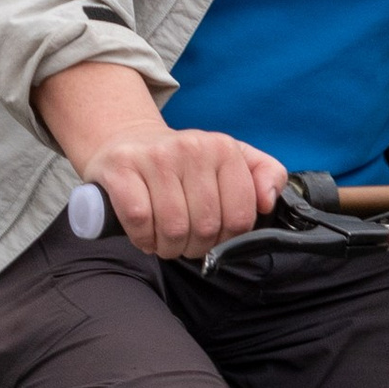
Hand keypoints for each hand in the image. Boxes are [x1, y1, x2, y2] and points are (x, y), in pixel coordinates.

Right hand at [75, 122, 284, 259]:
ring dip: (169, 247)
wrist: (128, 140)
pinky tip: (145, 234)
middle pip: (206, 226)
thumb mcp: (232, 159)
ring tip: (165, 240)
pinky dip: (143, 238)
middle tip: (186, 241)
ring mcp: (154, 156)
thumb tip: (267, 201)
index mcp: (223, 148)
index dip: (227, 239)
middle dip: (196, 247)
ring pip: (173, 228)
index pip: (240, 217)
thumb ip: (266, 174)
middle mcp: (191, 147)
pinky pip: (139, 220)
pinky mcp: (121, 168)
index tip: (214, 237)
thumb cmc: (183, 162)